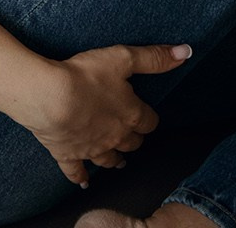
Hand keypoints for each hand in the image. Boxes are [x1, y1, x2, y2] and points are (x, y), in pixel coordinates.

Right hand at [22, 42, 190, 186]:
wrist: (50, 97)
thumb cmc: (86, 75)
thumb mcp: (124, 58)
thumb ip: (154, 58)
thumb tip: (185, 52)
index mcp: (130, 114)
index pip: (149, 121)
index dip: (149, 117)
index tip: (147, 115)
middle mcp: (115, 136)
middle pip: (131, 143)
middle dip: (134, 138)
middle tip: (134, 135)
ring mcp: (92, 149)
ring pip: (109, 159)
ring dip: (115, 159)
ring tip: (119, 161)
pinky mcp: (69, 155)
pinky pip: (77, 172)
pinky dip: (81, 178)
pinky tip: (84, 183)